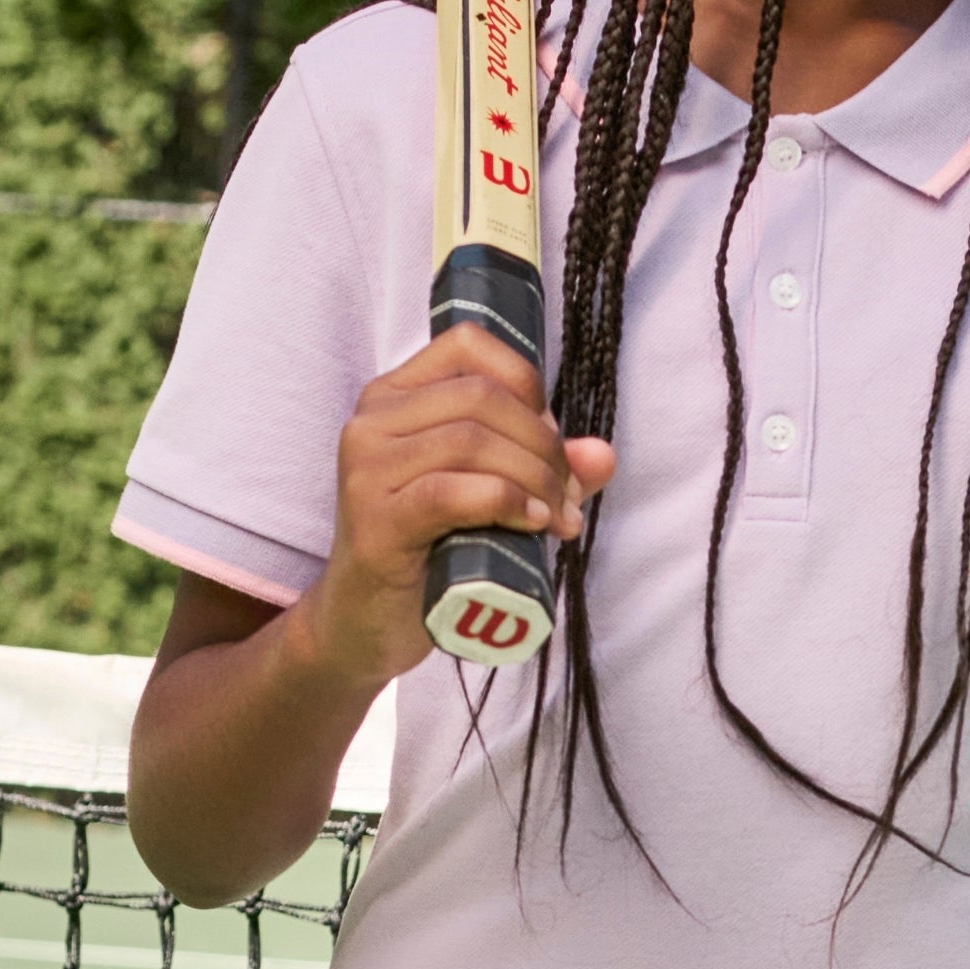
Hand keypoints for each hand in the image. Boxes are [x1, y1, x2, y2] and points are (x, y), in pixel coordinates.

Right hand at [304, 328, 617, 690]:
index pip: (469, 345)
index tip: (552, 438)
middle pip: (481, 397)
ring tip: (556, 518)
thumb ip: (540, 469)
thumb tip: (603, 455)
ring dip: (533, 477)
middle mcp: (372, 421)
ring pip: (471, 441)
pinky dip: (504, 501)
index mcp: (395, 397)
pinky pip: (450, 492)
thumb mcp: (486, 499)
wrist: (366, 623)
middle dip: (542, 444)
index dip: (526, 384)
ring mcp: (368, 469)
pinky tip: (531, 523)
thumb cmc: (426, 554)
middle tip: (567, 494)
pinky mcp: (376, 520)